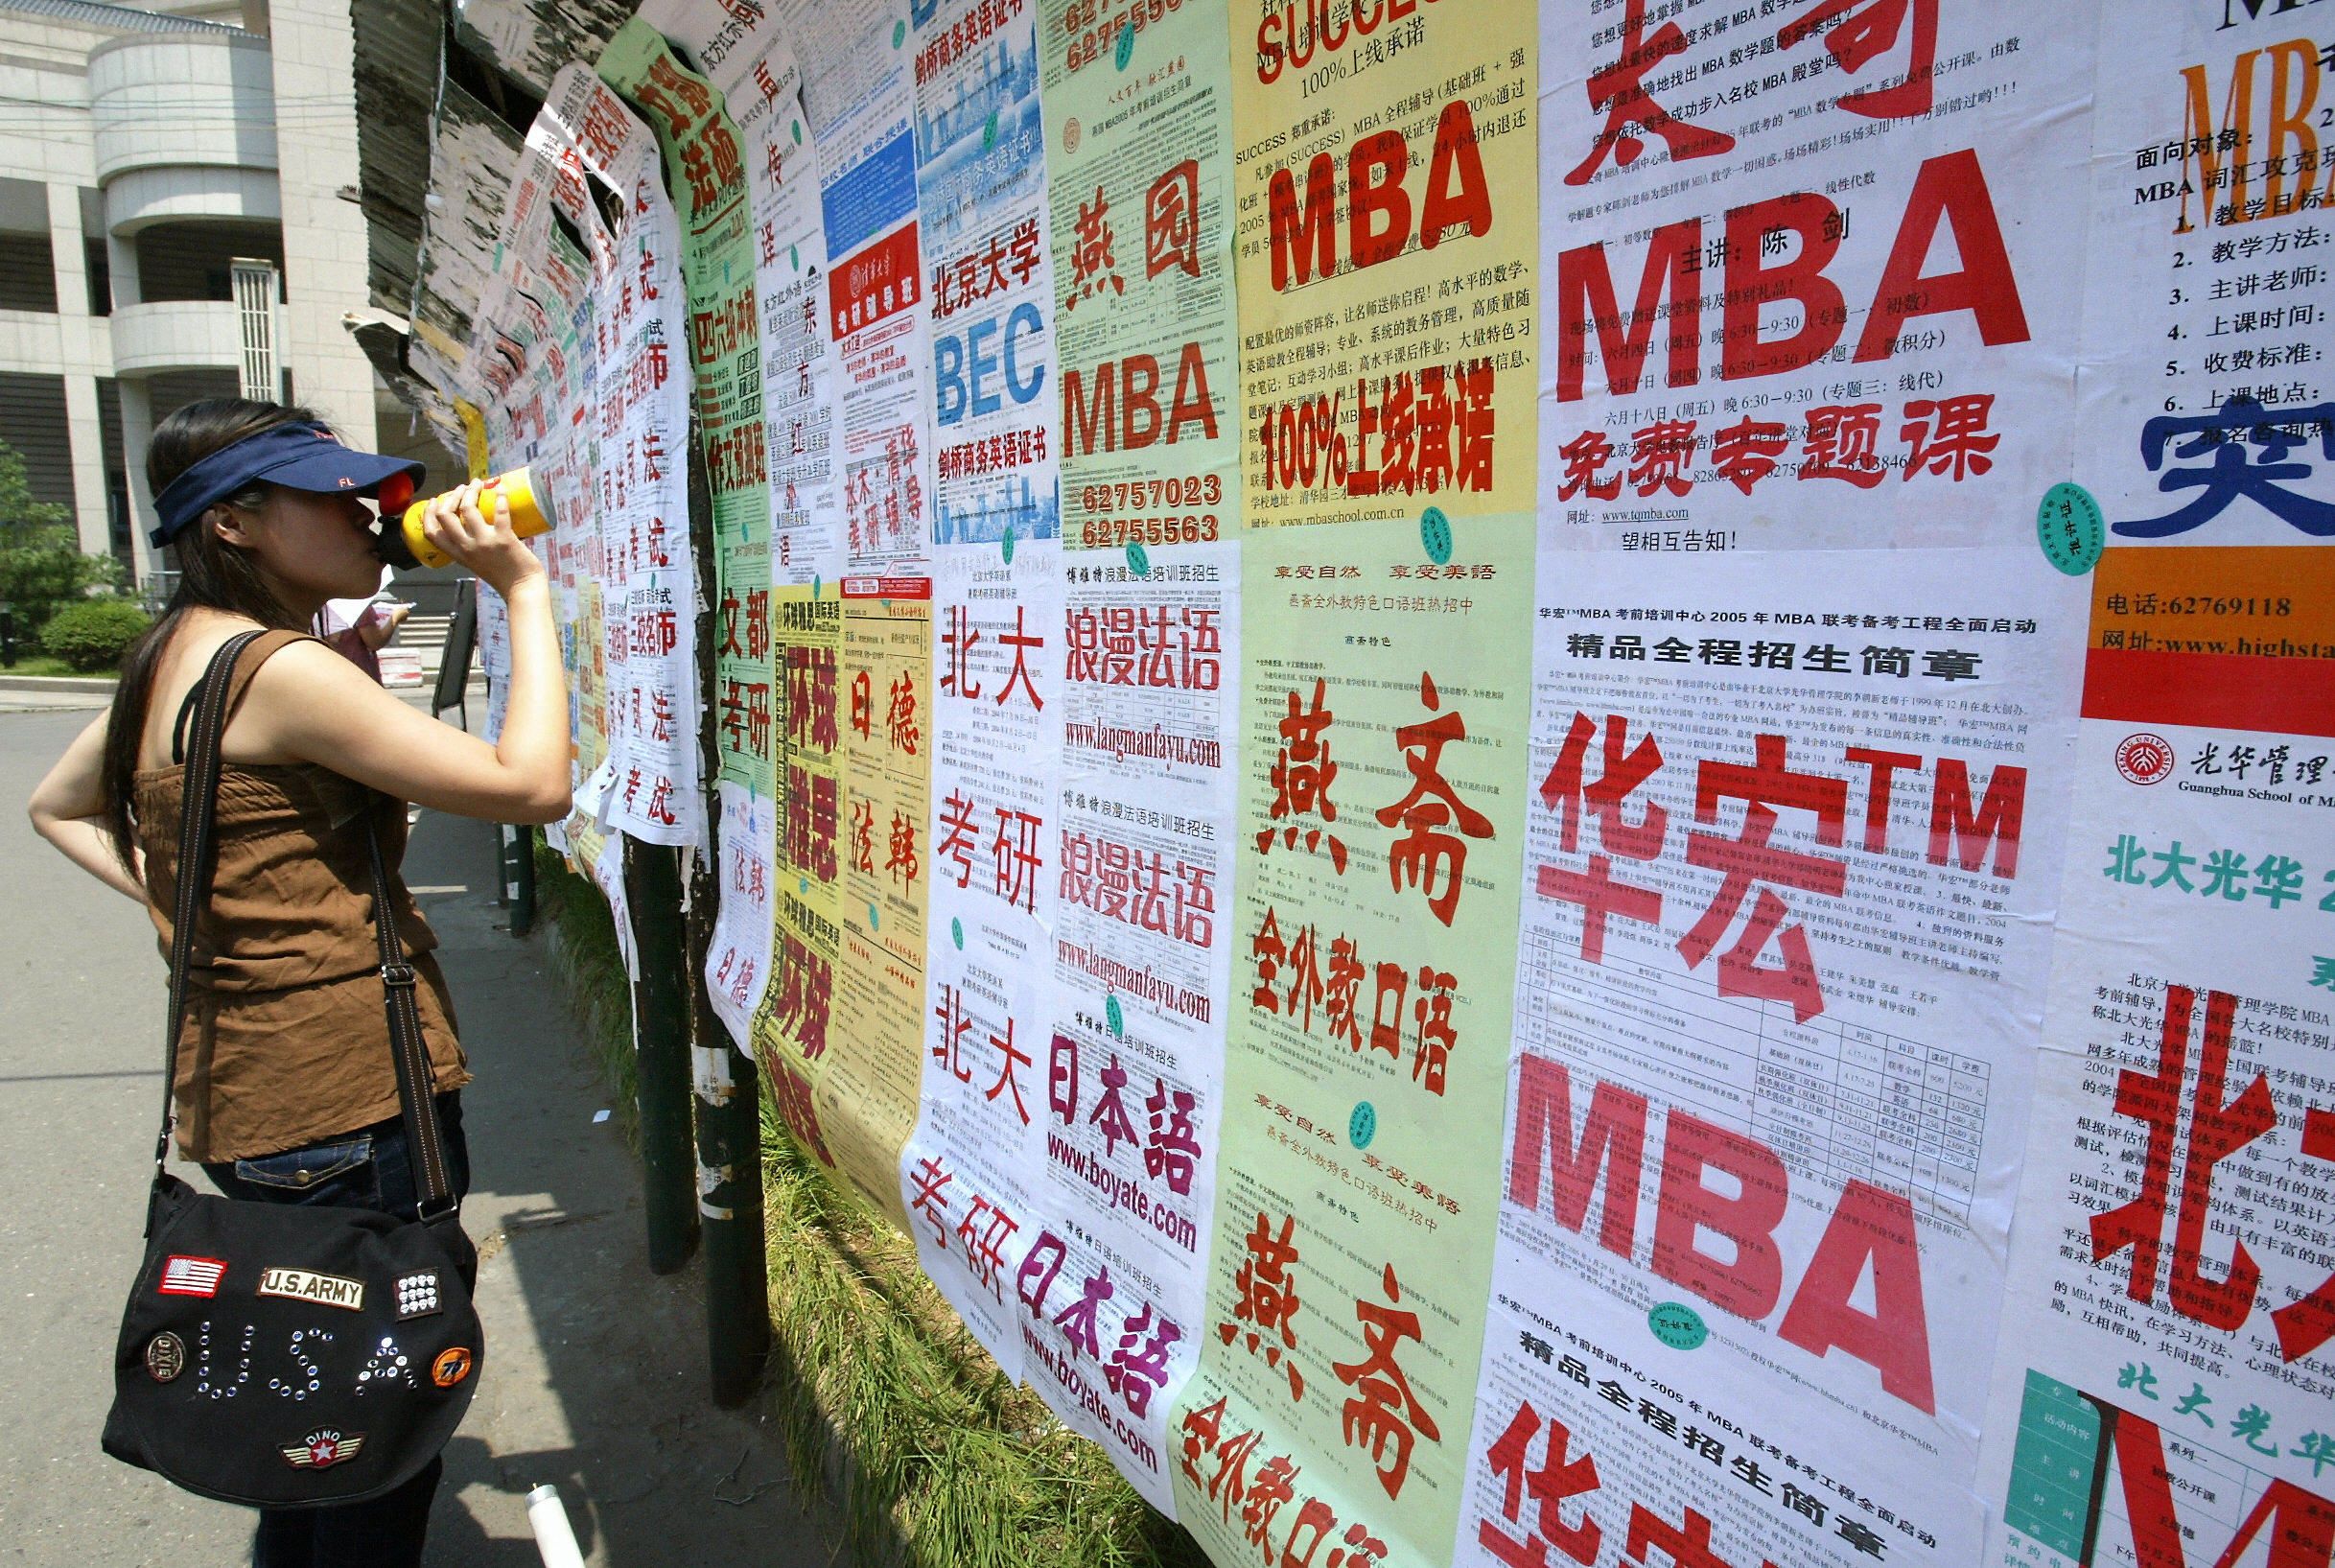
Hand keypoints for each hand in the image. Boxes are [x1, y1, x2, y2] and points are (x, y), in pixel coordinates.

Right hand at [419, 479, 543, 595]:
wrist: (523, 590)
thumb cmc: (504, 578)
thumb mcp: (477, 564)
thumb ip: (471, 549)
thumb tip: (473, 527)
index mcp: (459, 555)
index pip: (432, 533)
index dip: (428, 514)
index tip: (433, 501)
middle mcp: (467, 548)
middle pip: (446, 516)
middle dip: (451, 497)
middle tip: (462, 488)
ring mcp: (485, 543)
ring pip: (468, 509)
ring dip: (471, 491)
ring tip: (478, 483)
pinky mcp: (504, 539)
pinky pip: (500, 512)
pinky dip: (500, 497)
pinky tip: (501, 488)